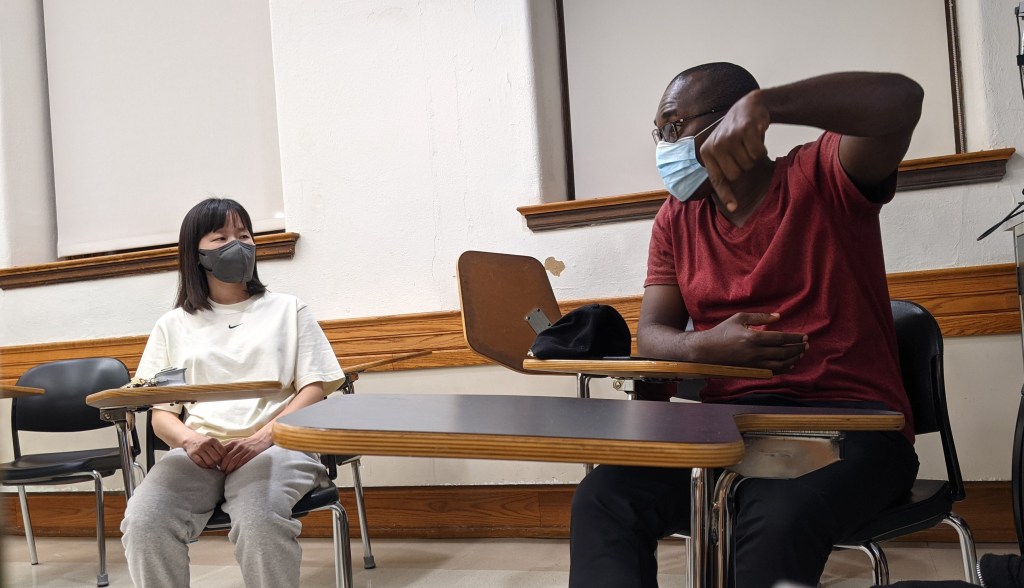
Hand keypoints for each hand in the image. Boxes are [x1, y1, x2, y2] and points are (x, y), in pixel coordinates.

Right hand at [182, 433, 226, 468]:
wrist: (190, 439)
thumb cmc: (205, 442)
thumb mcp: (213, 442)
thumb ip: (219, 448)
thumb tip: (228, 458)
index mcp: (213, 441)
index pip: (223, 452)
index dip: (224, 458)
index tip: (224, 461)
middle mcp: (206, 444)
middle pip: (217, 458)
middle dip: (218, 463)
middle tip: (218, 465)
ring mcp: (199, 449)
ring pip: (209, 462)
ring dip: (212, 466)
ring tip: (212, 466)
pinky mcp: (192, 454)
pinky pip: (201, 463)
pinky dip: (205, 466)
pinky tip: (206, 466)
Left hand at [219, 433, 272, 473]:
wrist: (261, 439)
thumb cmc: (247, 444)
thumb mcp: (237, 443)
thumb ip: (229, 449)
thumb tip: (219, 459)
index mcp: (233, 443)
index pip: (222, 452)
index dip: (219, 460)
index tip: (218, 466)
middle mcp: (238, 446)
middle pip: (227, 458)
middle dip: (223, 466)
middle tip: (222, 472)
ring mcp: (245, 449)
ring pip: (234, 461)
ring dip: (229, 468)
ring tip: (227, 473)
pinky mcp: (252, 453)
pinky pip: (242, 462)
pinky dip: (237, 468)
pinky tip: (236, 471)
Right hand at [695, 312, 807, 373]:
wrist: (707, 351)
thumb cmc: (722, 332)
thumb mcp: (740, 318)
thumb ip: (760, 317)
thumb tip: (778, 317)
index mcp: (753, 338)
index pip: (781, 339)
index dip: (795, 338)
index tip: (804, 336)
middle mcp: (755, 353)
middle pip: (784, 352)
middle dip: (798, 348)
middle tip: (806, 344)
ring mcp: (753, 364)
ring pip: (780, 364)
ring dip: (793, 359)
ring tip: (800, 353)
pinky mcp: (751, 371)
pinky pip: (772, 372)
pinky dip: (784, 369)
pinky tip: (790, 364)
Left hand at [699, 91, 769, 211]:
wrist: (749, 106)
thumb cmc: (737, 134)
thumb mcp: (722, 149)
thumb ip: (721, 168)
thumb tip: (728, 201)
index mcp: (707, 152)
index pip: (717, 179)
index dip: (726, 194)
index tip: (734, 208)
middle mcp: (715, 145)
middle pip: (736, 174)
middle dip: (744, 166)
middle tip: (743, 151)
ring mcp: (729, 137)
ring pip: (749, 164)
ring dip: (753, 156)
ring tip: (748, 142)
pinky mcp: (745, 130)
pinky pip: (758, 153)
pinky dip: (761, 148)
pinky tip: (756, 136)